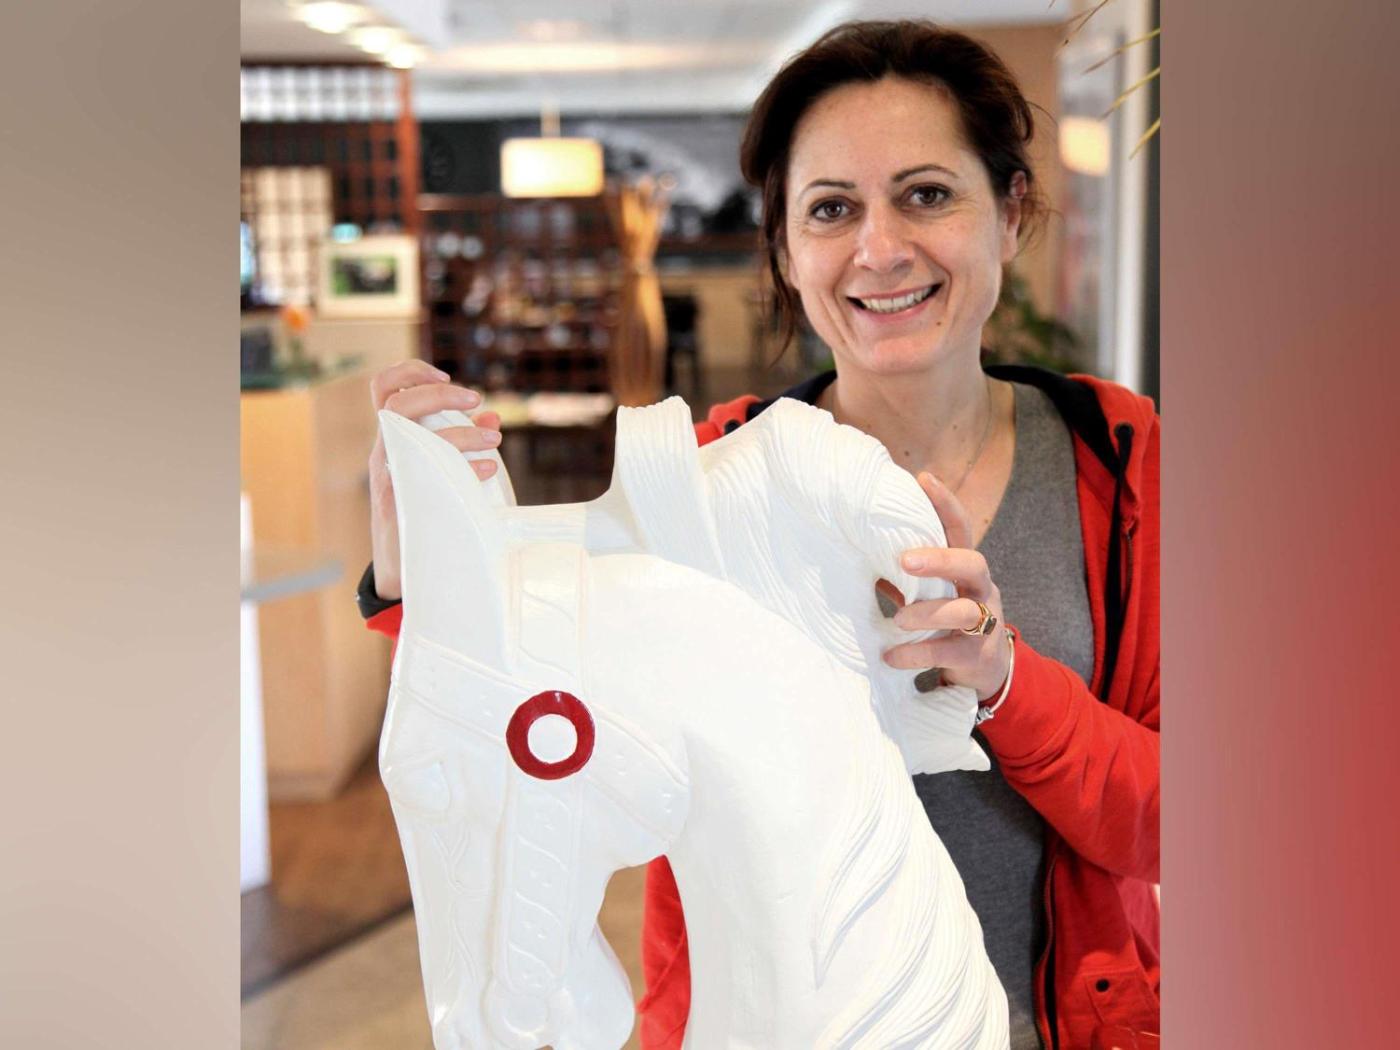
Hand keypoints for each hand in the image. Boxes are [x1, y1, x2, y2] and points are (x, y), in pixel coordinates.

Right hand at [368, 360, 501, 600]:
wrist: (403, 567)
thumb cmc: (426, 511)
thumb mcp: (440, 471)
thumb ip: (463, 441)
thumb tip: (493, 418)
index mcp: (394, 438)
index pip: (384, 389)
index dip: (410, 371)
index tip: (445, 374)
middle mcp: (384, 451)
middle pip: (395, 403)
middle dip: (439, 394)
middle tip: (476, 400)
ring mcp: (388, 476)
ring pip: (410, 435)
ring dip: (459, 432)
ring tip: (494, 441)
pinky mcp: (399, 502)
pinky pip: (423, 473)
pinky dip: (462, 465)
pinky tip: (487, 470)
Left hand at [882, 472, 1011, 700]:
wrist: (988, 671)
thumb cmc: (948, 622)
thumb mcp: (932, 594)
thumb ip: (904, 576)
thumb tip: (857, 548)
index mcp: (965, 570)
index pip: (960, 530)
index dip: (946, 504)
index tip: (924, 479)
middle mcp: (980, 591)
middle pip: (973, 564)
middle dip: (941, 560)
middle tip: (905, 561)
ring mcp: (983, 625)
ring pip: (963, 612)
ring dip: (927, 613)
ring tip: (898, 620)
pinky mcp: (975, 657)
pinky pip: (947, 652)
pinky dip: (916, 654)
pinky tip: (891, 656)